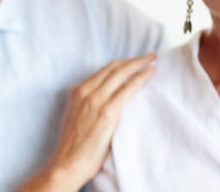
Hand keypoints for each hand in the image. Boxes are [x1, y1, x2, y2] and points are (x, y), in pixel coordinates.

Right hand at [19, 53, 156, 191]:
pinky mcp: (107, 111)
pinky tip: (150, 73)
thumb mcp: (75, 116)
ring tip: (152, 60)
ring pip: (121, 73)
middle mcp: (86, 91)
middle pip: (114, 67)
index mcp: (78, 91)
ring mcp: (96, 100)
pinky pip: (128, 88)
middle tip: (149, 56)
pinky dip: (141, 77)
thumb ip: (87, 104)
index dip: (122, 64)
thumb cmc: (72, 146)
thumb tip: (102, 99)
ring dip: (140, 64)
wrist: (67, 163)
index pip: (104, 70)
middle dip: (133, 59)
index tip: (134, 62)